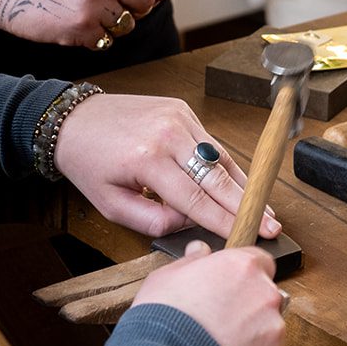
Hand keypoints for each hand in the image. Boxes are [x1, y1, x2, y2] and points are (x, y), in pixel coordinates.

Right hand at [0, 0, 172, 49]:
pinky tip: (74, 23)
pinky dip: (94, 38)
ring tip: (87, 11)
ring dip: (113, 24)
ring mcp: (93, 1)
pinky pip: (107, 41)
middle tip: (114, 5)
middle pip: (147, 1)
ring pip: (128, 24)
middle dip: (136, 8)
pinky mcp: (82, 27)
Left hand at [54, 93, 281, 240]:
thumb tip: (190, 224)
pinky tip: (238, 184)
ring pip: (220, 156)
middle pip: (217, 176)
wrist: (74, 120)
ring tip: (263, 207)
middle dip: (247, 205)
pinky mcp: (182, 109)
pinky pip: (210, 141)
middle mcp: (169, 134)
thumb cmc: (89, 163)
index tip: (248, 236)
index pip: (196, 199)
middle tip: (272, 225)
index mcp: (148, 160)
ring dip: (242, 184)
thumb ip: (153, 220)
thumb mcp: (111, 204)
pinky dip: (224, 164)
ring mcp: (178, 117)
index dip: (225, 221)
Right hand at [131, 240, 284, 345]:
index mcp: (242, 266)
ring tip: (219, 345)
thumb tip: (199, 251)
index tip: (231, 286)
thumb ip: (192, 261)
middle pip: (264, 295)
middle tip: (220, 319)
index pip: (260, 260)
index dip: (243, 274)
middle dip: (247, 305)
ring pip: (267, 327)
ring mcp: (271, 328)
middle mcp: (264, 293)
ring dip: (250, 333)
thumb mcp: (167, 276)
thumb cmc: (163, 318)